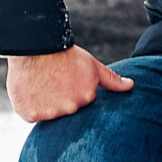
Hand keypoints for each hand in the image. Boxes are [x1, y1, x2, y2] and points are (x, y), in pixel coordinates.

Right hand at [4, 47, 132, 122]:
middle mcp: (70, 108)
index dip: (71, 90)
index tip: (65, 79)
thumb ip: (111, 80)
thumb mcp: (91, 65)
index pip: (80, 102)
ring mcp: (50, 113)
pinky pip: (31, 115)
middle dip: (58, 98)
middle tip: (52, 80)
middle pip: (64, 110)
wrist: (33, 46)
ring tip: (40, 83)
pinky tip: (31, 90)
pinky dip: (30, 106)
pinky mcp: (31, 114)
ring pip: (48, 114)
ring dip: (44, 103)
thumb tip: (131, 85)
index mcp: (86, 97)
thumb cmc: (63, 54)